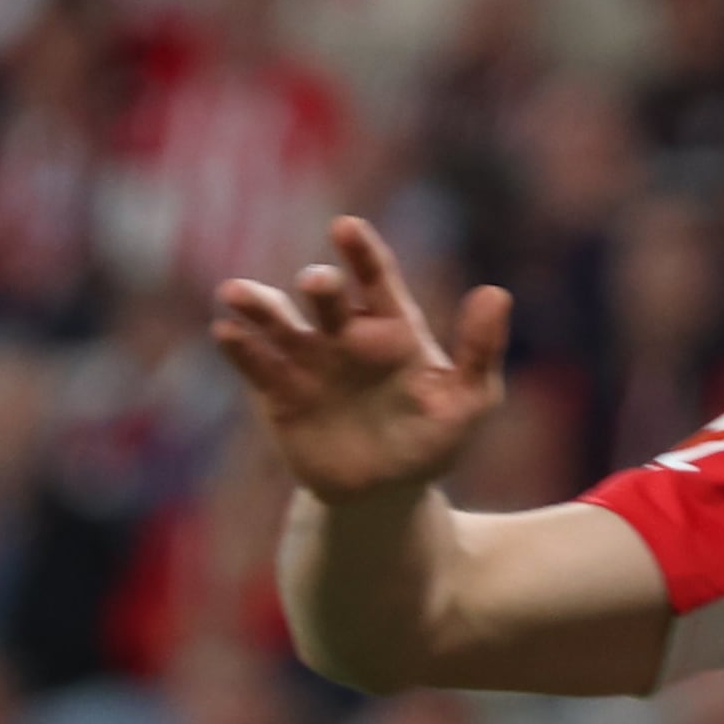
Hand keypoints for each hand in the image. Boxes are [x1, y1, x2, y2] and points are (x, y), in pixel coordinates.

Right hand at [212, 215, 513, 503]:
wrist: (385, 494)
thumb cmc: (431, 441)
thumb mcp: (469, 401)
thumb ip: (481, 351)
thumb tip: (497, 293)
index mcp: (390, 326)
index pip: (374, 277)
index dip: (360, 251)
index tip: (346, 228)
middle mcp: (344, 334)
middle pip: (325, 299)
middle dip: (319, 287)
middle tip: (315, 283)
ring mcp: (307, 361)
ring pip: (278, 322)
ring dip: (258, 305)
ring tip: (235, 294)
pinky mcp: (278, 394)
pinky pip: (255, 365)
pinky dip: (239, 348)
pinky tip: (226, 333)